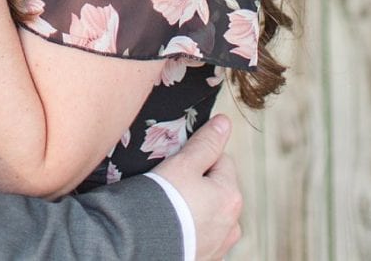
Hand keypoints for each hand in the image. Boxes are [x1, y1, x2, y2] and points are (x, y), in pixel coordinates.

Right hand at [153, 115, 241, 260]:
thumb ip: (206, 143)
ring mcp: (219, 246)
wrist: (138, 249)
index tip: (178, 167)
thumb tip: (225, 122)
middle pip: (216, 190)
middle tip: (171, 189)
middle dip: (198, 186)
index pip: (221, 162)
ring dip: (195, 211)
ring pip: (209, 215)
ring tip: (169, 212)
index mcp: (231, 196)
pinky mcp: (205, 260)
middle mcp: (232, 224)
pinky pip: (200, 238)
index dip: (197, 159)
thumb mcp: (183, 165)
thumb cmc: (162, 203)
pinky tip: (171, 230)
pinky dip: (189, 233)